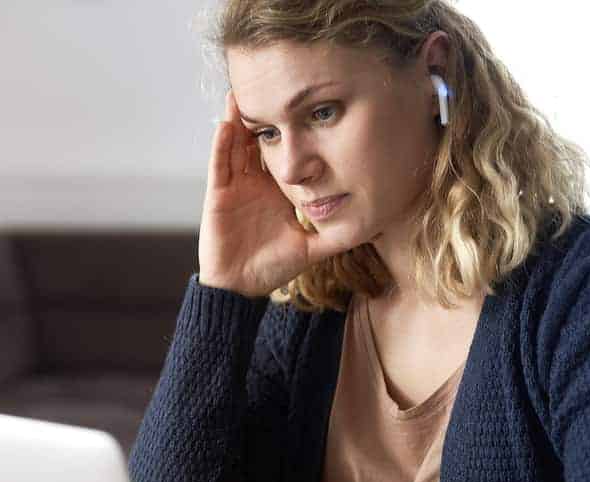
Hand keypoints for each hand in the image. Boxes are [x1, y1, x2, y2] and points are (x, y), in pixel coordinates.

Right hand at [197, 92, 353, 297]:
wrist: (240, 289)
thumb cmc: (272, 269)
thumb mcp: (311, 249)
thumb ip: (336, 238)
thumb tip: (371, 228)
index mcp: (276, 191)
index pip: (283, 154)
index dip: (289, 131)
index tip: (301, 105)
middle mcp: (255, 184)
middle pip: (257, 142)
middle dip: (261, 115)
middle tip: (268, 84)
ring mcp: (234, 187)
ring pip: (235, 146)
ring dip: (237, 120)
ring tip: (241, 92)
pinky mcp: (218, 196)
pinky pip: (219, 166)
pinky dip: (222, 146)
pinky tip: (227, 125)